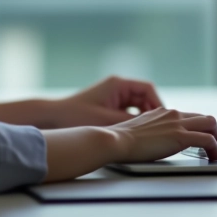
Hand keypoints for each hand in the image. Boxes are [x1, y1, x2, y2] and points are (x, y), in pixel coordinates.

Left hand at [49, 76, 163, 127]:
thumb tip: (150, 125)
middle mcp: (117, 87)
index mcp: (117, 84)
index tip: (163, 118)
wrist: (53, 117)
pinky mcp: (109, 106)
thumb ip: (129, 121)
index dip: (158, 103)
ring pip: (138, 105)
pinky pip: (128, 111)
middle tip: (160, 128)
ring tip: (149, 132)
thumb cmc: (75, 115)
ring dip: (144, 117)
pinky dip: (134, 120)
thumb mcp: (106, 120)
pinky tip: (135, 132)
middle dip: (153, 111)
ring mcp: (113, 96)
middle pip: (144, 96)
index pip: (147, 89)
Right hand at [109, 108, 216, 161]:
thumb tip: (158, 140)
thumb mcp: (141, 130)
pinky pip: (207, 140)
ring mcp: (177, 124)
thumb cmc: (122, 139)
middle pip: (206, 118)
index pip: (191, 116)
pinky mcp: (180, 136)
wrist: (117, 140)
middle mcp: (173, 114)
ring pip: (211, 124)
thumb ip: (154, 131)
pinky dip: (215, 148)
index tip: (204, 139)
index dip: (202, 128)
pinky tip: (214, 157)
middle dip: (216, 132)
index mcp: (164, 112)